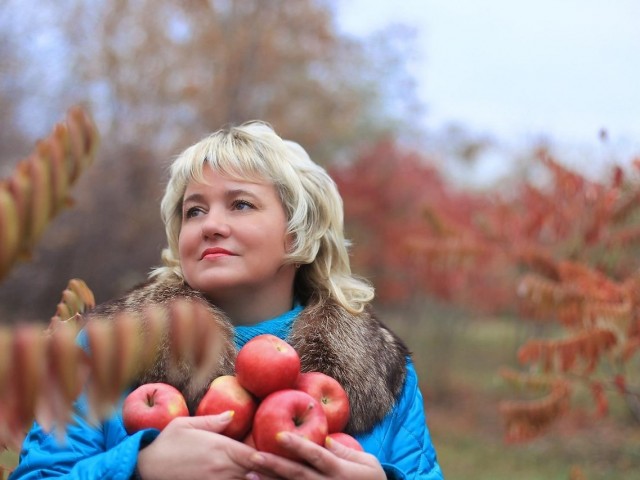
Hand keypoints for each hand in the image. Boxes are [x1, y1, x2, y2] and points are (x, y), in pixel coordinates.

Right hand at [136, 412, 277, 479]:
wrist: (143, 467)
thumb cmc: (166, 442)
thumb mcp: (187, 424)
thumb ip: (213, 421)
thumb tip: (232, 414)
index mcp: (221, 447)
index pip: (255, 455)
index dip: (273, 459)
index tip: (287, 459)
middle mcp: (222, 468)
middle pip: (256, 473)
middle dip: (274, 474)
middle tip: (292, 474)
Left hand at [246, 432, 385, 479]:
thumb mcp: (368, 464)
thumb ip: (346, 452)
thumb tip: (326, 439)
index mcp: (339, 471)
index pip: (315, 455)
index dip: (297, 445)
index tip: (279, 435)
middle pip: (296, 473)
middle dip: (274, 464)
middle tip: (252, 455)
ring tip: (249, 473)